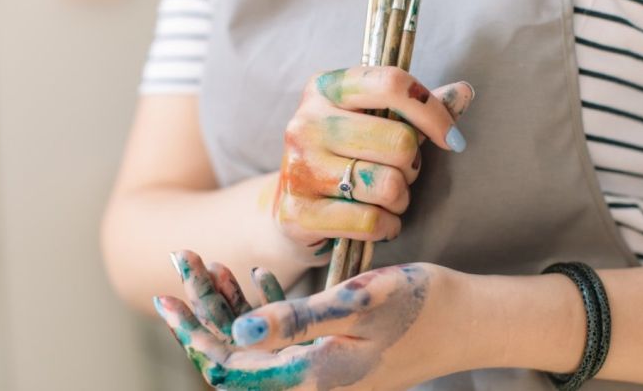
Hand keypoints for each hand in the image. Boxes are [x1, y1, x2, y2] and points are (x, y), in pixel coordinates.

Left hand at [156, 250, 472, 390]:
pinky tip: (260, 279)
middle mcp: (312, 383)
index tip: (169, 296)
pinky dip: (268, 308)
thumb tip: (239, 334)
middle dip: (208, 311)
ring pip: (260, 344)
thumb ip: (297, 322)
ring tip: (214, 266)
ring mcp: (325, 372)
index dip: (195, 332)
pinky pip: (287, 338)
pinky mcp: (337, 356)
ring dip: (234, 306)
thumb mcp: (359, 306)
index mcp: (311, 377)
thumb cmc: (422, 307)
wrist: (473, 322)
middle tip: (187, 263)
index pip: (231, 366)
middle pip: (240, 355)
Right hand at [275, 66, 473, 251]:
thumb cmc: (346, 158)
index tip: (450, 138)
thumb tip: (464, 92)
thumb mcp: (376, 124)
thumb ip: (417, 108)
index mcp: (326, 88)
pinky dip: (387, 227)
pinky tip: (377, 223)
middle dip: (413, 166)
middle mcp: (305, 123)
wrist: (291, 209)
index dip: (432, 112)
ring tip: (385, 198)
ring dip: (400, 199)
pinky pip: (370, 222)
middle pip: (400, 142)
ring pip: (388, 186)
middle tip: (401, 174)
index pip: (392, 84)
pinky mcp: (298, 214)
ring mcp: (298, 169)